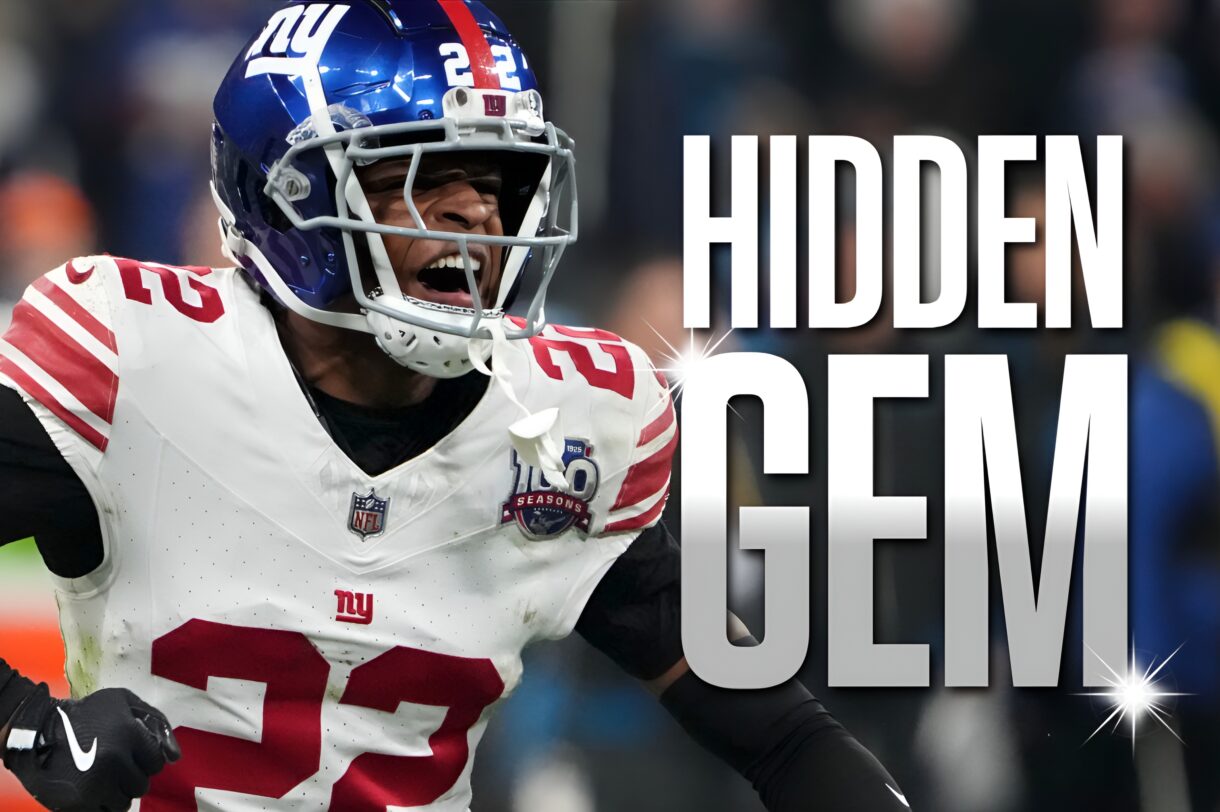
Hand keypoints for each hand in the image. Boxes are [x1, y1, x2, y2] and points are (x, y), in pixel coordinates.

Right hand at [3, 685, 179, 810]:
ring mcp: (96, 783)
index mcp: (129, 734)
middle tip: (115, 767)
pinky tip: (94, 789)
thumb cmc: (86, 714)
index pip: (156, 762)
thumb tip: (176, 755)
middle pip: (141, 784)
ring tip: (103, 777)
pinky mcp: (79, 802)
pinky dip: (102, 804)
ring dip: (118, 792)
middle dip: (132, 777)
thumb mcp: (122, 701)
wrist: (39, 731)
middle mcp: (115, 760)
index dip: (146, 759)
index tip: (132, 755)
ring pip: (125, 801)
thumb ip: (155, 720)